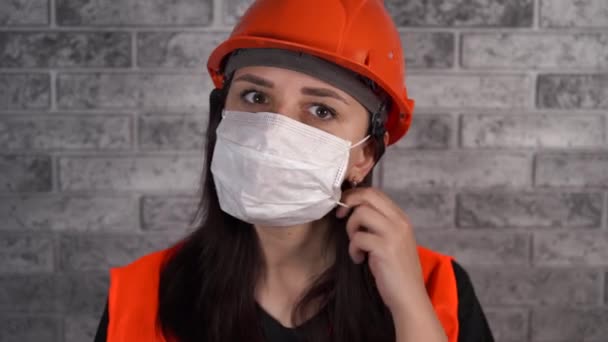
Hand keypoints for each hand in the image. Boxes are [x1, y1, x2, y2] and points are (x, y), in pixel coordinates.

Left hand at [335, 187, 426, 314]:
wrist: (409, 297)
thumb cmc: (397, 270)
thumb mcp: (392, 241)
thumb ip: (379, 224)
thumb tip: (355, 209)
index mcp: (401, 218)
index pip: (375, 193)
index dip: (355, 195)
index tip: (345, 207)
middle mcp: (400, 222)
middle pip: (367, 196)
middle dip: (348, 202)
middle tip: (340, 216)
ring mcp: (394, 234)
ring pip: (360, 213)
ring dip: (351, 229)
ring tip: (356, 246)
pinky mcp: (385, 248)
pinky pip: (358, 238)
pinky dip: (353, 249)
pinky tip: (359, 259)